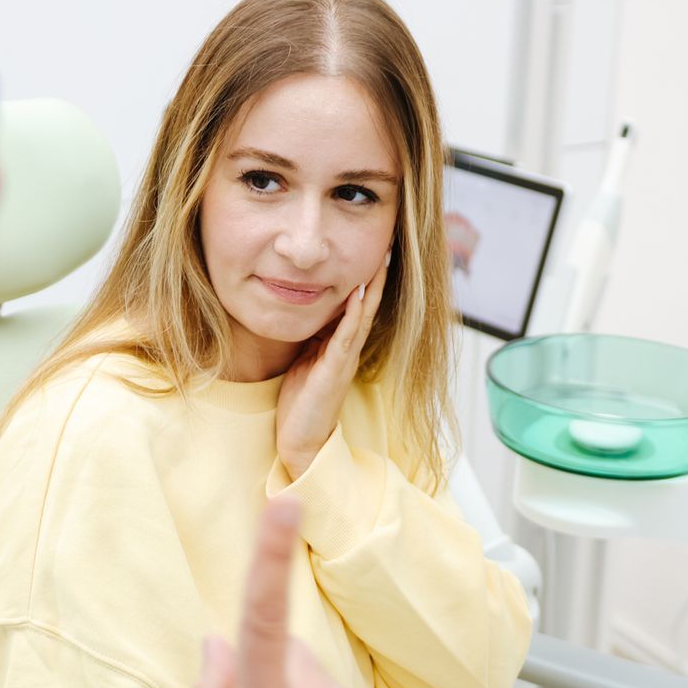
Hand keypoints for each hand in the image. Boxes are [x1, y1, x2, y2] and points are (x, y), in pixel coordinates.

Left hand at [274, 252, 388, 478]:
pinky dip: (353, 314)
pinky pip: (346, 337)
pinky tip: (356, 293)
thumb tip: (307, 312)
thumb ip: (312, 339)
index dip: (364, 279)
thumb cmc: (301, 404)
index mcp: (340, 346)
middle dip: (376, 277)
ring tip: (380, 260)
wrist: (300, 441)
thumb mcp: (305, 361)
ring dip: (371, 289)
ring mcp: (344, 360)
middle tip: (387, 246)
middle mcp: (348, 351)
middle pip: (367, 306)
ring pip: (363, 317)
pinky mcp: (334, 371)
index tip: (372, 251)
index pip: (356, 306)